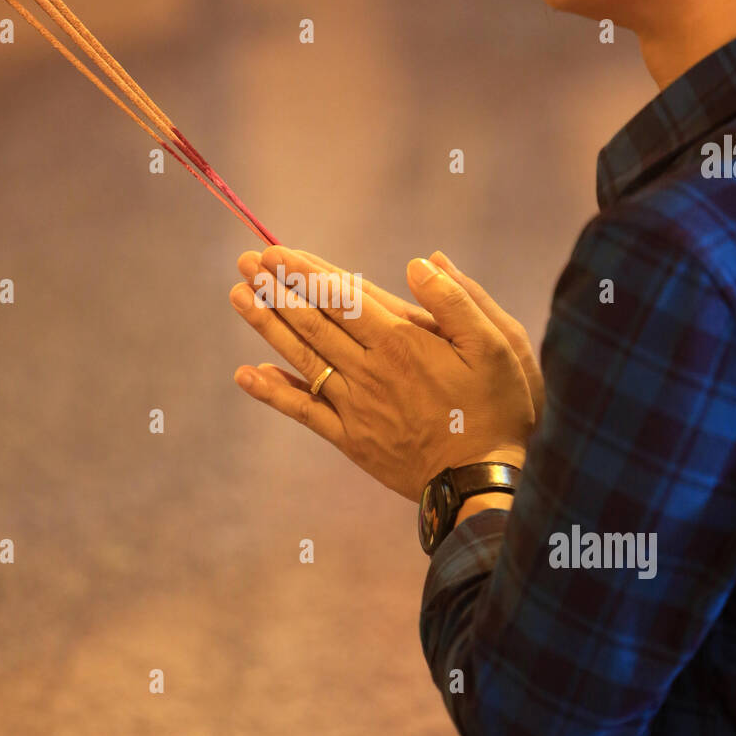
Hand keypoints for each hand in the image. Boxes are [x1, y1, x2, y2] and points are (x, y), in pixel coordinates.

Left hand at [237, 246, 544, 425]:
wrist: (482, 483)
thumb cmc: (497, 409)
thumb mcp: (498, 346)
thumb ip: (458, 301)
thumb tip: (422, 262)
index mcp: (403, 342)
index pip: (343, 297)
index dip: (308, 272)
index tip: (278, 251)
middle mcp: (370, 370)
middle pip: (314, 322)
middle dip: (277, 289)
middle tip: (247, 262)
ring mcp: (356, 406)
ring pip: (303, 358)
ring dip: (267, 326)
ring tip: (238, 296)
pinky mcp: (351, 439)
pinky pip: (304, 411)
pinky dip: (274, 393)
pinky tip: (246, 374)